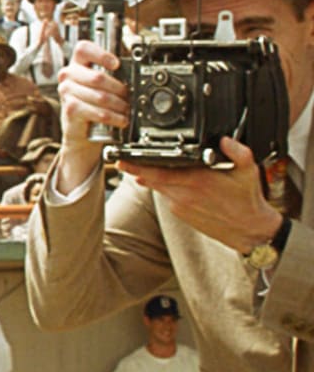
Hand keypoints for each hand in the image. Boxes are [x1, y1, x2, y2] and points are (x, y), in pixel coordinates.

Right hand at [56, 39, 128, 191]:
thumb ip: (111, 75)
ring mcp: (66, 92)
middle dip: (119, 89)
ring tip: (126, 110)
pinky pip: (97, 111)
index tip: (116, 64)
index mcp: (76, 65)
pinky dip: (113, 117)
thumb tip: (133, 69)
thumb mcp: (101, 87)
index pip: (83, 49)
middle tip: (127, 96)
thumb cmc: (93, 107)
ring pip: (101, 96)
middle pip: (98, 76)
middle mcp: (68, 75)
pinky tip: (119, 120)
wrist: (81, 134)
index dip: (101, 54)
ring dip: (119, 105)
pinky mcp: (70, 109)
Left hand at [124, 135, 284, 253]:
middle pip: (152, 179)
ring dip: (150, 178)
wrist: (250, 231)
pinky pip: (167, 197)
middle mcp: (185, 195)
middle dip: (136, 170)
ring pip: (158, 188)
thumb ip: (238, 153)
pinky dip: (164, 188)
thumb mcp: (249, 172)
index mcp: (197, 182)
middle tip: (122, 160)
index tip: (122, 159)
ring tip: (141, 168)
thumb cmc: (248, 201)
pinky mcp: (181, 214)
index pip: (159, 172)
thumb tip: (226, 140)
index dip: (138, 166)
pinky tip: (169, 181)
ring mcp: (181, 206)